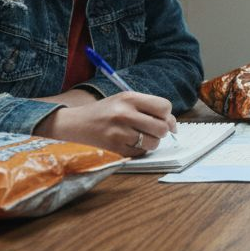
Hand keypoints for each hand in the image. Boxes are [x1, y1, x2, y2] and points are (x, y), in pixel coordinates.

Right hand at [34, 91, 177, 156]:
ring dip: (151, 141)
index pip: (164, 107)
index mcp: (129, 98)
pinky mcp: (115, 148)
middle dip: (162, 131)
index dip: (167, 115)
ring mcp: (119, 132)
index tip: (162, 118)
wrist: (76, 123)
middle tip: (152, 129)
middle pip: (162, 127)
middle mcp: (125, 114)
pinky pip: (140, 152)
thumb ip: (149, 108)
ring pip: (153, 142)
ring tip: (140, 135)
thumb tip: (174, 124)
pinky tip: (129, 142)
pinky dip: (139, 149)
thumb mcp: (124, 100)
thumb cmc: (105, 111)